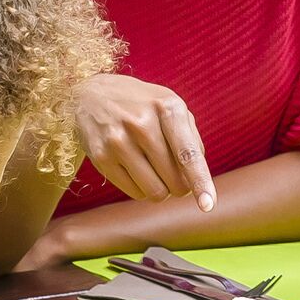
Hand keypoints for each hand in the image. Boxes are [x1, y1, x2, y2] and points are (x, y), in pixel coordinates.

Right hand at [70, 74, 214, 210]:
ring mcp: (119, 140)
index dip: (200, 181)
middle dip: (181, 186)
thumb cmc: (141, 104)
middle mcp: (142, 123)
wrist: (90, 94)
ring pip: (154, 191)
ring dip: (162, 190)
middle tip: (174, 175)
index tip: (208, 205)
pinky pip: (134, 192)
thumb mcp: (170, 106)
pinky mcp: (101, 157)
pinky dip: (142, 189)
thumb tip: (197, 178)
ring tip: (155, 171)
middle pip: (174, 180)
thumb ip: (191, 138)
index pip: (188, 153)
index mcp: (167, 108)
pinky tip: (136, 170)